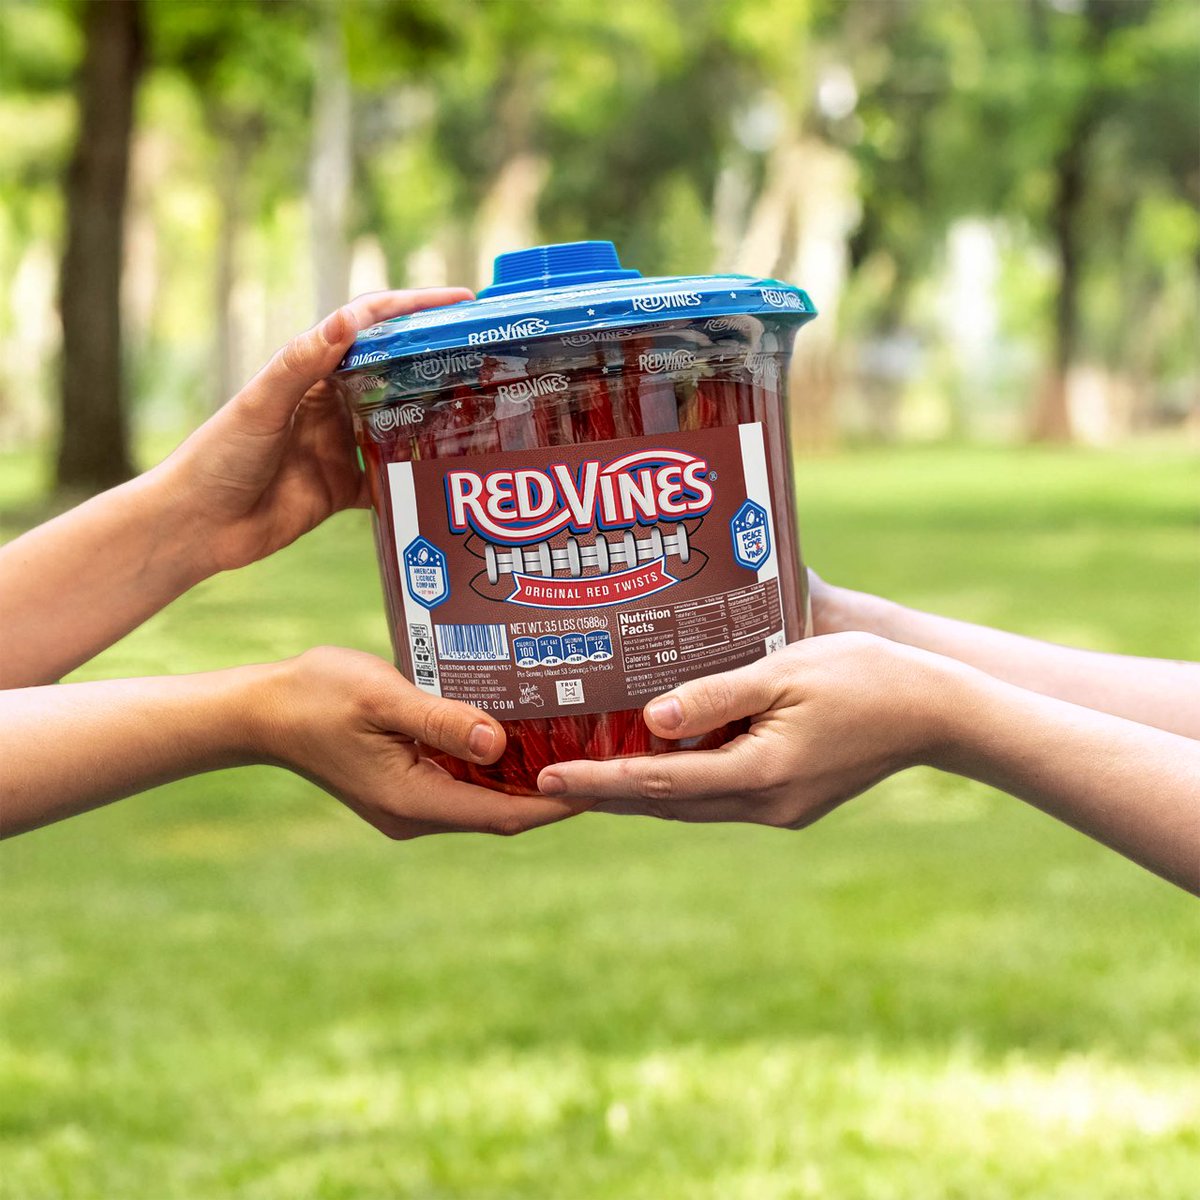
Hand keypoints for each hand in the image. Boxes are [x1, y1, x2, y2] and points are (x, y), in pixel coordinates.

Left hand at [154, 288, 472, 576]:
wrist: (197, 526)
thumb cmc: (218, 457)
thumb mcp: (261, 404)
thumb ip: (304, 363)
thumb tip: (351, 318)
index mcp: (311, 372)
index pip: (370, 327)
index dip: (414, 310)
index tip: (460, 302)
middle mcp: (330, 405)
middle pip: (393, 373)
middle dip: (435, 362)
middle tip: (485, 358)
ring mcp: (339, 446)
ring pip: (398, 426)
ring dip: (432, 420)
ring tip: (480, 414)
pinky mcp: (343, 489)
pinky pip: (389, 480)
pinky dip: (414, 478)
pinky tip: (445, 476)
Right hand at [261, 647, 589, 838]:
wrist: (263, 711)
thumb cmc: (318, 696)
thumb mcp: (383, 698)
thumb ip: (442, 720)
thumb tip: (500, 744)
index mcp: (413, 800)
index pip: (504, 814)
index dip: (557, 802)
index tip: (601, 783)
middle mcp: (416, 813)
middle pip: (501, 812)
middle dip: (551, 791)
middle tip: (601, 758)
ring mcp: (409, 804)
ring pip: (484, 799)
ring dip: (524, 778)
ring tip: (573, 745)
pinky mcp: (404, 786)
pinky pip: (463, 784)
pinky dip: (494, 766)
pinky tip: (518, 734)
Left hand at [537, 633, 958, 827]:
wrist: (936, 712)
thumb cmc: (864, 676)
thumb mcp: (786, 671)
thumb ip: (716, 696)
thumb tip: (652, 721)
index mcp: (761, 774)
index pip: (658, 783)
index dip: (597, 781)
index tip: (546, 782)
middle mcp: (765, 804)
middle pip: (665, 805)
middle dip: (605, 794)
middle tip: (546, 784)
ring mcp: (780, 810)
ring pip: (691, 806)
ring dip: (639, 794)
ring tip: (586, 777)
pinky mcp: (791, 803)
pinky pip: (718, 797)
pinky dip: (678, 786)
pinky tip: (656, 765)